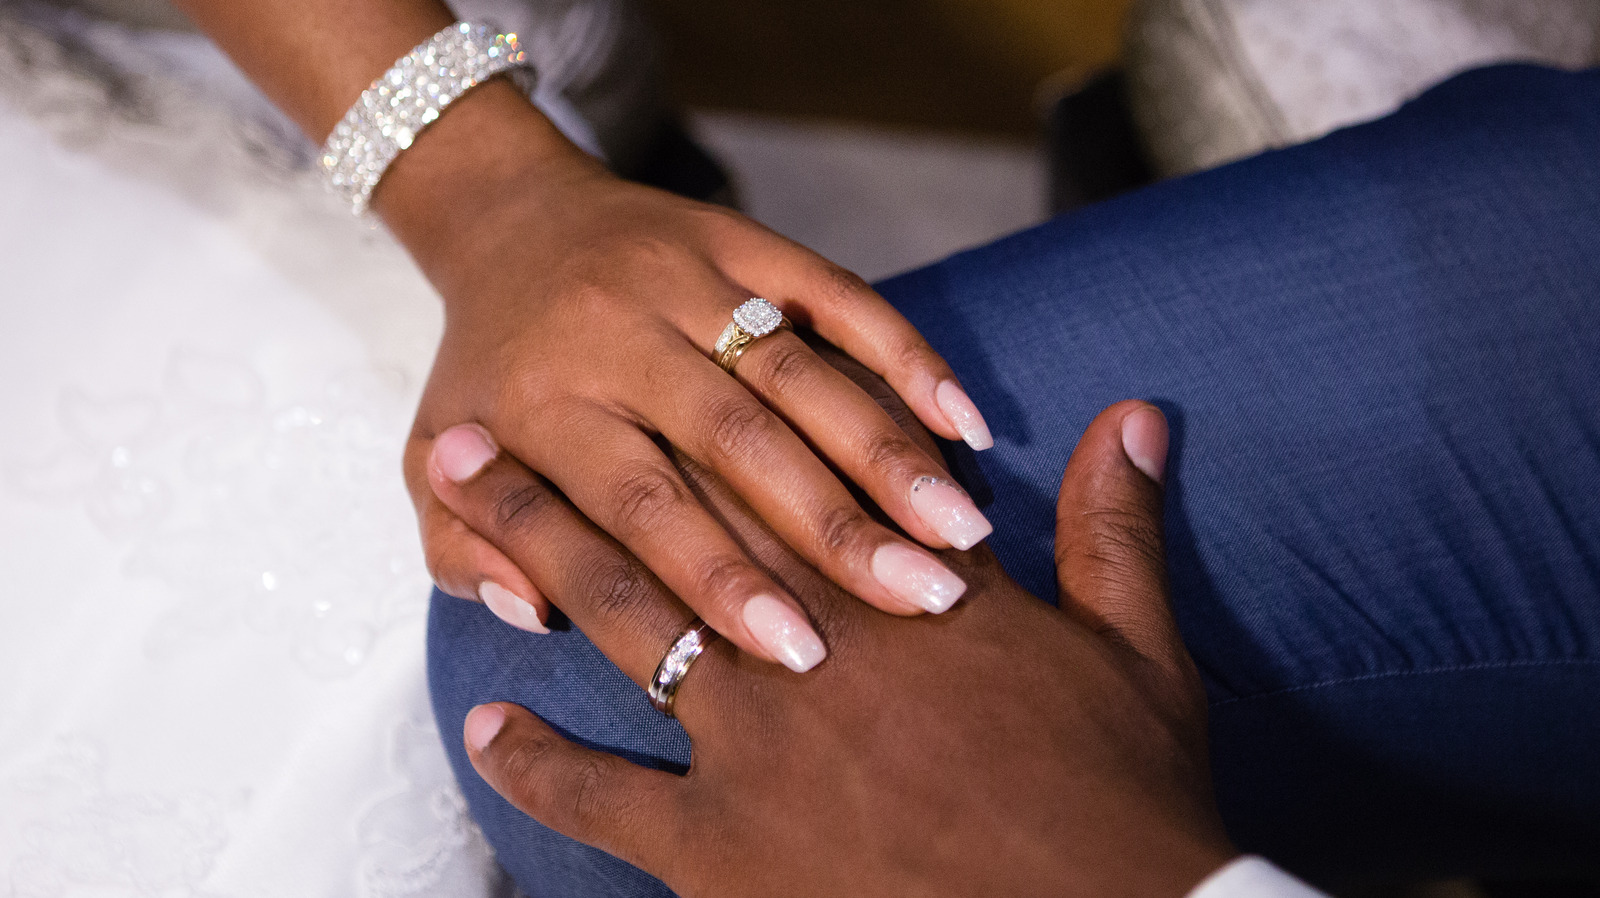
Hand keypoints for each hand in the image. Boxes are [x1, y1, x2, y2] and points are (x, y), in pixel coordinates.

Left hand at [392, 84, 994, 670]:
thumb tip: (534, 614)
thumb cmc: (483, 373)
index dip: (720, 579)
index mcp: (544, 405)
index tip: (797, 652)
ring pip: (798, 369)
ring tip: (961, 529)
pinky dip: (903, 349)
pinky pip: (834, 289)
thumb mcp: (428, 463)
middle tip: (920, 600)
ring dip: (885, 449)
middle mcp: (617, 335)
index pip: (642, 505)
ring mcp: (686, 277)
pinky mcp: (742, 238)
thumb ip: (463, 548)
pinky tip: (961, 418)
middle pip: (738, 440)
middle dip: (833, 525)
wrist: (507, 219)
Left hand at [429, 384, 1237, 895]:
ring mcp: (750, 738)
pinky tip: (489, 730)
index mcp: (892, 580)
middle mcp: (804, 636)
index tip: (622, 360)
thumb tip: (1135, 417)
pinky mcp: (718, 843)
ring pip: (622, 619)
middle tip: (480, 424)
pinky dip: (540, 764)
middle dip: (571, 463)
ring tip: (467, 501)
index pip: (779, 471)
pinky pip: (602, 796)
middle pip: (672, 519)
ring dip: (536, 552)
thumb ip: (1112, 524)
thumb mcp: (1134, 649)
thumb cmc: (1114, 792)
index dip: (694, 412)